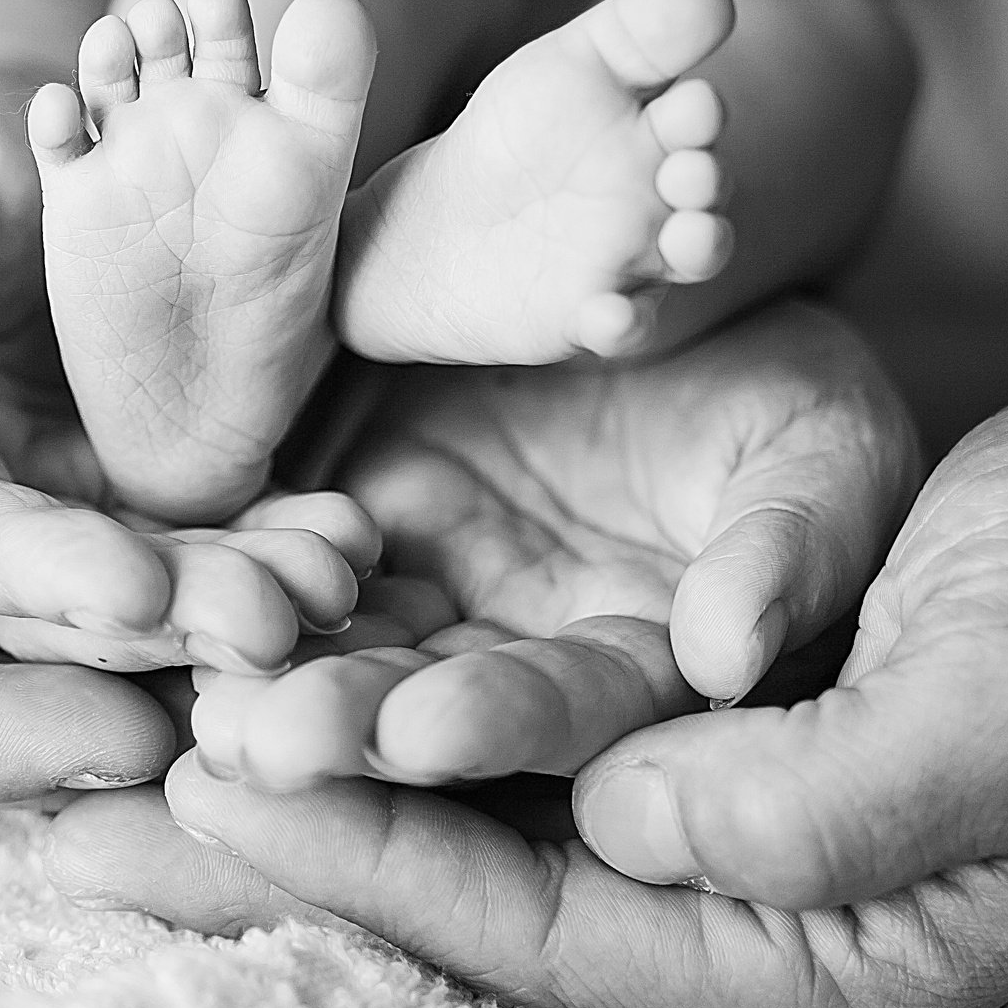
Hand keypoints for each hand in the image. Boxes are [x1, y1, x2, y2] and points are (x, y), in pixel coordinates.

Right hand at [0, 69, 372, 675]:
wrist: (50, 123)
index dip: (41, 575)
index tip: (135, 590)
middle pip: (63, 608)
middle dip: (172, 620)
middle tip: (272, 621)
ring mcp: (70, 507)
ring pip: (152, 593)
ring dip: (238, 601)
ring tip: (331, 585)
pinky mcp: (148, 487)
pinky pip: (211, 543)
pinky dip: (273, 546)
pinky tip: (345, 543)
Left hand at [50, 352, 1007, 1007]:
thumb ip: (834, 792)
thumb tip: (627, 825)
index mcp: (811, 951)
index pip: (552, 936)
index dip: (383, 865)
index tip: (228, 787)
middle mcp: (722, 892)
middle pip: (466, 874)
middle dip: (298, 822)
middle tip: (122, 773)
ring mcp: (686, 789)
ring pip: (459, 783)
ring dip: (313, 733)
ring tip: (157, 688)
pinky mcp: (662, 688)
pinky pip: (497, 682)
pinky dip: (386, 647)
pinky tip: (270, 602)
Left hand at [185, 300, 919, 789]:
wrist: (682, 267)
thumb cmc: (789, 373)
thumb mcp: (825, 450)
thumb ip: (790, 549)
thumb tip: (729, 655)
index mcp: (641, 667)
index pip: (570, 716)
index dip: (498, 725)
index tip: (422, 730)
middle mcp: (522, 653)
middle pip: (426, 705)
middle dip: (343, 728)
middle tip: (254, 740)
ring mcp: (436, 586)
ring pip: (343, 640)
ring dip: (269, 670)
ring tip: (197, 696)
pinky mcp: (362, 513)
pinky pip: (292, 549)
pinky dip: (245, 567)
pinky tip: (181, 586)